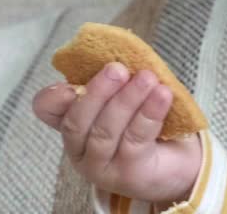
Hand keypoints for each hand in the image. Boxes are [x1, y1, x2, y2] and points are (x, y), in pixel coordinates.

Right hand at [32, 63, 202, 205]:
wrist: (179, 162)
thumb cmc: (148, 124)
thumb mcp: (129, 99)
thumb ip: (118, 81)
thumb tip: (123, 52)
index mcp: (74, 124)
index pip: (48, 110)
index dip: (52, 98)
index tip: (68, 84)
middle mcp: (80, 149)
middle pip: (77, 122)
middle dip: (97, 93)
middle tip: (118, 68)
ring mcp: (101, 166)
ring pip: (105, 132)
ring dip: (127, 101)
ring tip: (147, 78)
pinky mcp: (128, 173)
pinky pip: (135, 141)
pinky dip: (149, 114)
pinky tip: (162, 95)